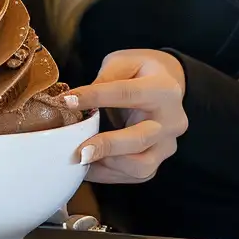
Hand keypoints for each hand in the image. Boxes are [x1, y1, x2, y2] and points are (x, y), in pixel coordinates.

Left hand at [69, 50, 186, 183]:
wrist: (167, 89)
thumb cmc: (140, 73)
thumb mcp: (123, 63)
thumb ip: (104, 77)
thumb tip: (76, 99)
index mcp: (164, 90)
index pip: (127, 93)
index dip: (95, 97)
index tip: (66, 101)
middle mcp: (171, 121)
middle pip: (140, 139)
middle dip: (107, 146)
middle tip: (79, 151)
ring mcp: (167, 146)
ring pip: (140, 166)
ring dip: (106, 165)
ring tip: (80, 157)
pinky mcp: (157, 163)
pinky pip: (132, 176)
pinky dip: (106, 174)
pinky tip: (88, 165)